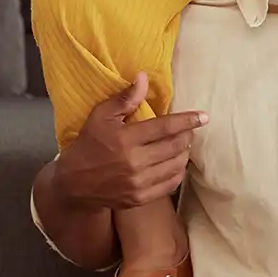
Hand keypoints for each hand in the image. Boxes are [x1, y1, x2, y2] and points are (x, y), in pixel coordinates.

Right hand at [53, 73, 206, 211]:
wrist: (73, 184)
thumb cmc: (89, 144)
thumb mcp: (101, 116)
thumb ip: (125, 99)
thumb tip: (144, 77)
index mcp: (126, 139)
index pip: (165, 127)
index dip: (187, 121)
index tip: (204, 116)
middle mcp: (134, 163)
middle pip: (174, 147)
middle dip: (188, 136)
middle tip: (191, 129)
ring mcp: (138, 183)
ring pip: (175, 166)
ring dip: (185, 153)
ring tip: (185, 144)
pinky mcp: (139, 199)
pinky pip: (169, 185)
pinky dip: (178, 172)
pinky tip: (178, 163)